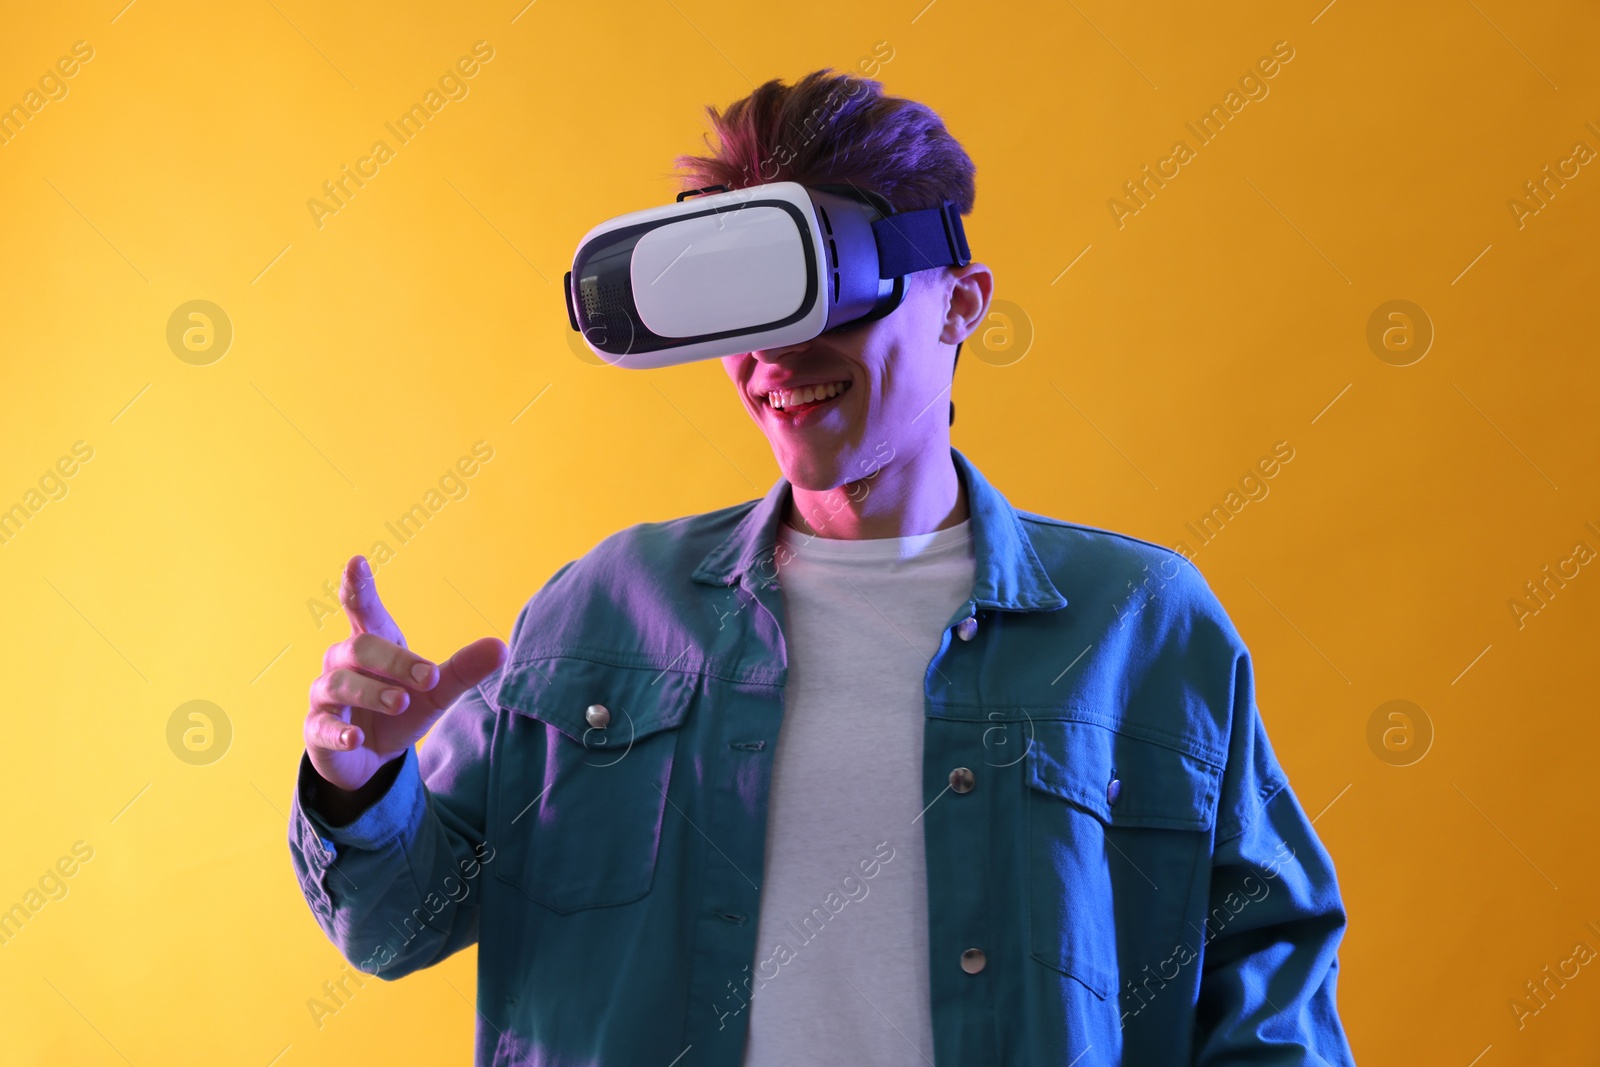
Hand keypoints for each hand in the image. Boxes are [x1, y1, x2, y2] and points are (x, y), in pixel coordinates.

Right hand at [304, 555, 507, 793]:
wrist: (371, 756)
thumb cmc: (399, 709)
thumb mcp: (436, 690)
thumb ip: (463, 669)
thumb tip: (501, 647)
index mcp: (372, 643)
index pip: (363, 609)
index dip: (359, 586)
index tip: (358, 561)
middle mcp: (342, 662)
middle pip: (362, 647)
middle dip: (394, 661)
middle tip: (427, 677)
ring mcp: (326, 696)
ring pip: (340, 684)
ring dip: (371, 693)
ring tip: (400, 702)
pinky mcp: (317, 730)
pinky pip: (322, 728)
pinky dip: (339, 732)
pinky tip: (355, 738)